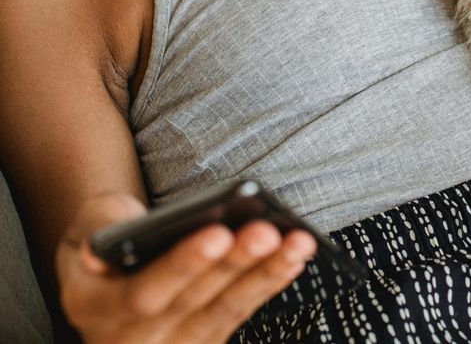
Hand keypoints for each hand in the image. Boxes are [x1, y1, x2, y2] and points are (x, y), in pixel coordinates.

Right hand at [57, 193, 316, 343]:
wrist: (108, 287)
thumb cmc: (102, 251)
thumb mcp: (85, 233)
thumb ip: (101, 226)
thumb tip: (113, 239)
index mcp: (97, 308)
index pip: (143, 292)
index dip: (182, 264)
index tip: (217, 232)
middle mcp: (135, 338)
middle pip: (194, 301)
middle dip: (235, 263)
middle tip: (266, 231)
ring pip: (226, 309)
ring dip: (265, 274)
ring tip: (296, 241)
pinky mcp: (206, 340)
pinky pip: (241, 313)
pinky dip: (269, 283)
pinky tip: (293, 258)